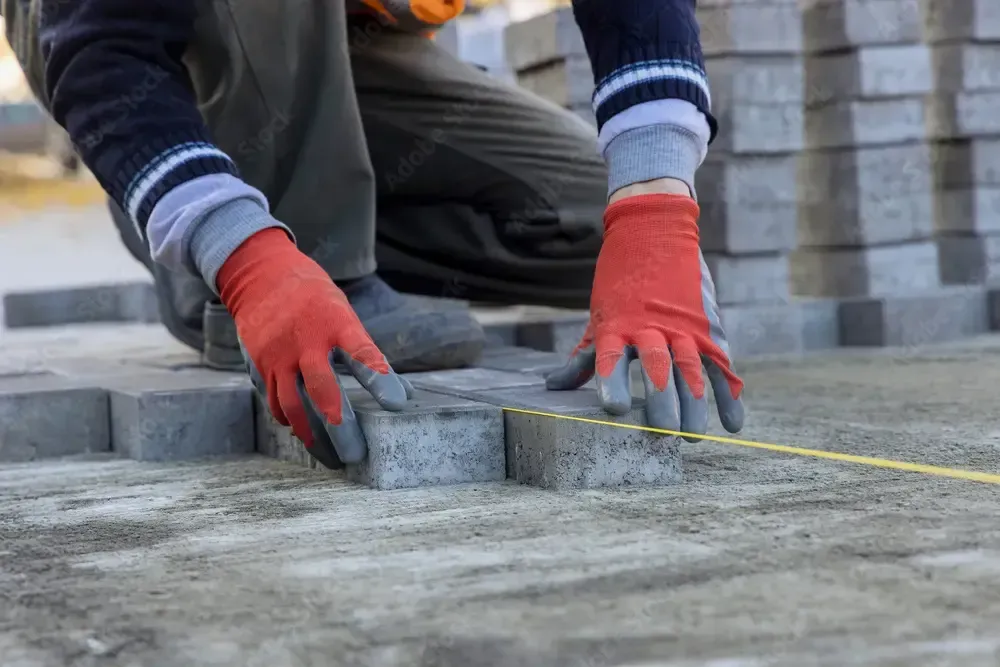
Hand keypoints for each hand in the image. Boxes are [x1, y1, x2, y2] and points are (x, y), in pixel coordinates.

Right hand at [216, 228, 410, 467]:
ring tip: (330, 457)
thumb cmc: (316, 301)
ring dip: (312, 434)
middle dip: (339, 424)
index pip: (361, 352)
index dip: (380, 378)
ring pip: (292, 404)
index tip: (397, 404)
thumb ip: (368, 354)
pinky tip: (303, 432)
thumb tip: (405, 395)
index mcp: (335, 322)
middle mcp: (305, 340)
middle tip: (356, 454)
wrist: (262, 277)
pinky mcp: (259, 364)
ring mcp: (278, 354)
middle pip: (322, 387)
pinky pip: (273, 401)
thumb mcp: (345, 315)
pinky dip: (289, 420)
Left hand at [545, 194, 744, 440]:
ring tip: (692, 435)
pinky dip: (729, 394)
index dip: (612, 383)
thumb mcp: (600, 316)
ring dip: (694, 403)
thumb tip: (553, 386)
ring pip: (691, 368)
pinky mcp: (707, 327)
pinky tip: (732, 423)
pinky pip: (721, 364)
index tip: (613, 410)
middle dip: (662, 401)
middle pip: (658, 367)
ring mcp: (683, 326)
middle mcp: (651, 326)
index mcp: (618, 324)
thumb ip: (585, 356)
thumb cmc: (620, 283)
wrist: (655, 231)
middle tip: (663, 432)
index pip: (612, 358)